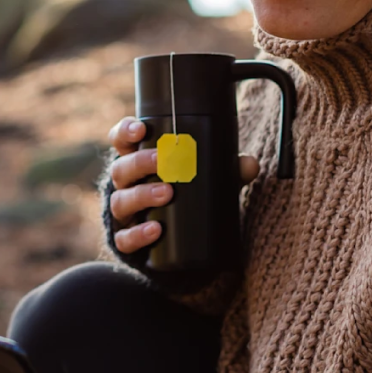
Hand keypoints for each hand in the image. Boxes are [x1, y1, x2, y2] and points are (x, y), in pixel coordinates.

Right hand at [105, 116, 258, 254]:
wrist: (178, 244)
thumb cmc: (187, 196)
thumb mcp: (206, 180)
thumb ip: (227, 170)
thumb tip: (250, 165)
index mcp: (140, 163)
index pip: (123, 141)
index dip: (126, 131)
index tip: (141, 128)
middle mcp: (127, 185)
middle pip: (122, 168)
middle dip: (140, 162)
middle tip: (164, 161)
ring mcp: (124, 214)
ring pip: (121, 200)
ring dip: (142, 195)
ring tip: (166, 193)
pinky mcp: (126, 241)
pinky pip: (125, 239)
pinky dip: (139, 234)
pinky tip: (156, 230)